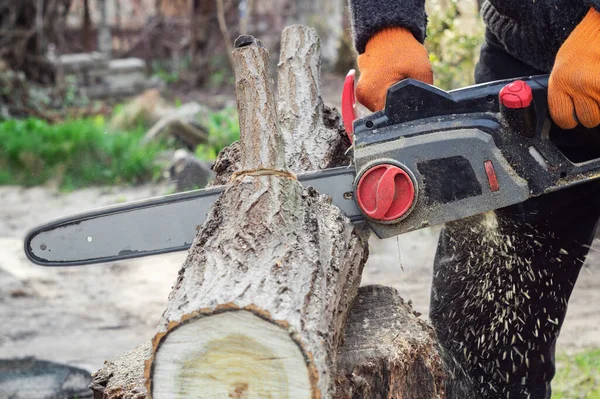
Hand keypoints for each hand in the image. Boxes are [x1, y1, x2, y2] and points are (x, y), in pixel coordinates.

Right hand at [356, 27, 432, 111]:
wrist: (387, 33)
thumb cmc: (403, 50)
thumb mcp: (423, 71)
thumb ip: (423, 94)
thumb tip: (425, 110)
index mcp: (376, 96)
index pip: (393, 118)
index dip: (406, 113)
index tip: (414, 102)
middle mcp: (364, 98)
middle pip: (387, 114)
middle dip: (400, 105)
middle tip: (408, 87)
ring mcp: (362, 94)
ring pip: (382, 107)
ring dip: (393, 99)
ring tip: (400, 80)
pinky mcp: (363, 90)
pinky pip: (378, 99)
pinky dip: (386, 93)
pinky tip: (393, 79)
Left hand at [549, 8, 599, 128]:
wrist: (598, 27)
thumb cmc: (582, 46)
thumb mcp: (562, 69)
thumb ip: (564, 92)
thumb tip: (569, 114)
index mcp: (559, 81)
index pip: (562, 117)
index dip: (570, 120)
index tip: (574, 117)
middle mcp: (577, 84)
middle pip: (588, 119)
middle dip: (593, 112)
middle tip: (593, 97)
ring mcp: (597, 83)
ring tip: (598, 89)